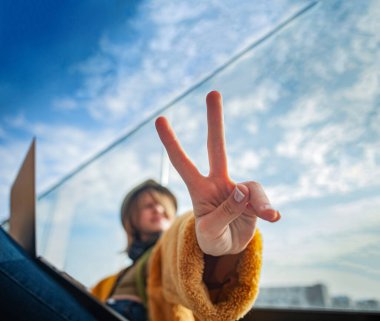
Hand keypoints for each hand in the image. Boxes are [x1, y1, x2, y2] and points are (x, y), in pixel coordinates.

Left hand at [155, 91, 279, 255]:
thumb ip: (225, 212)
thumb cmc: (212, 239)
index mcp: (199, 189)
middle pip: (216, 146)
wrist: (229, 247)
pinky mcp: (254, 198)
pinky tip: (272, 217)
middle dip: (214, 120)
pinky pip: (262, 199)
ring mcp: (237, 189)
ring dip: (258, 202)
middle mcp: (218, 183)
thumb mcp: (210, 233)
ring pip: (250, 186)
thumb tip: (243, 189)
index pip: (182, 162)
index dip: (171, 142)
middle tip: (212, 92)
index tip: (160, 119)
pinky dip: (267, 208)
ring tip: (266, 216)